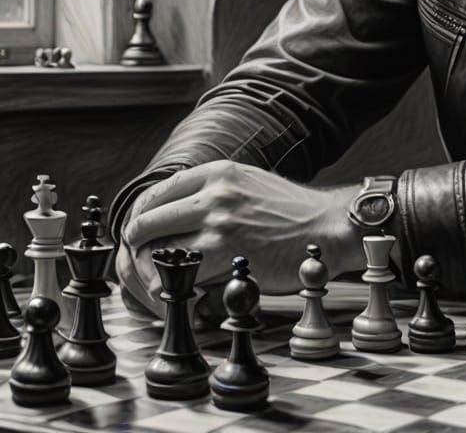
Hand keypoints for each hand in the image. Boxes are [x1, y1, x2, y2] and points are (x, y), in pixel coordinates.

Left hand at [115, 161, 365, 316]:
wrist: (327, 228)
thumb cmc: (291, 212)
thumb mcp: (249, 183)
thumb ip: (212, 191)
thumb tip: (170, 212)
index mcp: (217, 173)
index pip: (152, 195)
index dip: (138, 221)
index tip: (139, 240)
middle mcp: (214, 193)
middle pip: (143, 223)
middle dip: (134, 251)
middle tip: (140, 269)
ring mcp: (219, 223)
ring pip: (153, 252)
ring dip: (146, 276)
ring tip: (154, 288)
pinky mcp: (225, 253)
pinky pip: (177, 277)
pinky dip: (169, 292)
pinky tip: (178, 297)